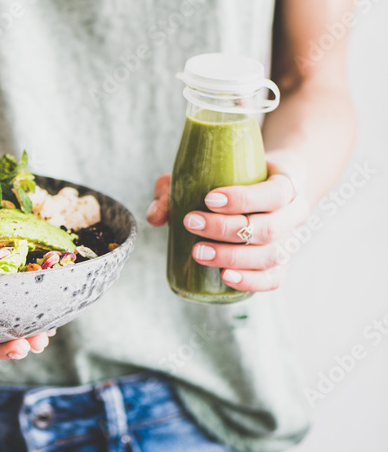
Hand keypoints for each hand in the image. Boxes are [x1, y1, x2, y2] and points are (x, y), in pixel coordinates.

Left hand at [147, 156, 308, 292]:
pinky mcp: (282, 263)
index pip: (275, 193)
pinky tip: (225, 278)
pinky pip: (273, 280)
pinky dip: (250, 281)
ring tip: (197, 252)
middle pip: (268, 229)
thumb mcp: (213, 169)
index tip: (208, 199)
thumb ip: (177, 187)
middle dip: (225, 230)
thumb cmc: (239, 175)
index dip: (243, 199)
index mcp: (288, 183)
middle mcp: (295, 214)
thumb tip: (156, 217)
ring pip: (270, 257)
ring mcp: (291, 242)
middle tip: (191, 223)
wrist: (273, 184)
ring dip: (231, 257)